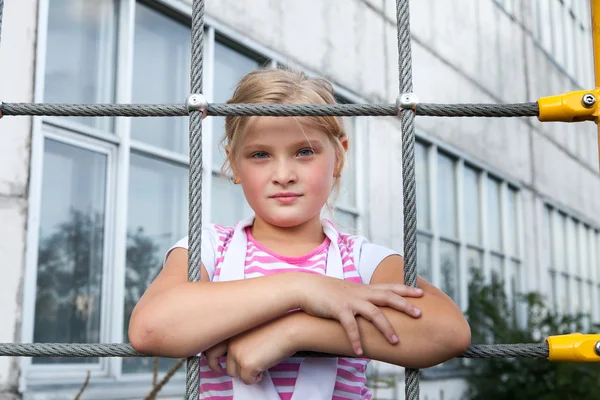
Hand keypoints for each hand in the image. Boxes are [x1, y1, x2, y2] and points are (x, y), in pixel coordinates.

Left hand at [205, 317, 295, 384]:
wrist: (290, 328)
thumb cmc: (278, 327)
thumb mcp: (252, 329)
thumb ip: (240, 340)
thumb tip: (236, 357)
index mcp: (231, 332)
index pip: (212, 349)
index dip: (212, 360)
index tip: (216, 365)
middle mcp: (230, 342)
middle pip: (228, 366)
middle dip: (236, 371)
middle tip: (245, 370)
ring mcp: (236, 354)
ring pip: (237, 375)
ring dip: (249, 372)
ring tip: (263, 361)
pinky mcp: (246, 364)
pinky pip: (249, 380)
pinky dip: (258, 377)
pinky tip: (267, 364)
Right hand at [296, 274, 422, 355]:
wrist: (306, 287)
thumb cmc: (327, 292)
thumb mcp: (349, 292)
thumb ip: (362, 298)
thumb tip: (372, 308)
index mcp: (365, 289)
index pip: (390, 287)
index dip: (406, 290)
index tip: (421, 293)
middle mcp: (361, 293)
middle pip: (388, 297)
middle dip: (405, 305)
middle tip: (419, 314)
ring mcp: (350, 301)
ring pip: (374, 313)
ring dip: (386, 328)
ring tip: (395, 342)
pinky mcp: (338, 309)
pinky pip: (350, 326)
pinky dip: (356, 340)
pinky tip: (360, 352)